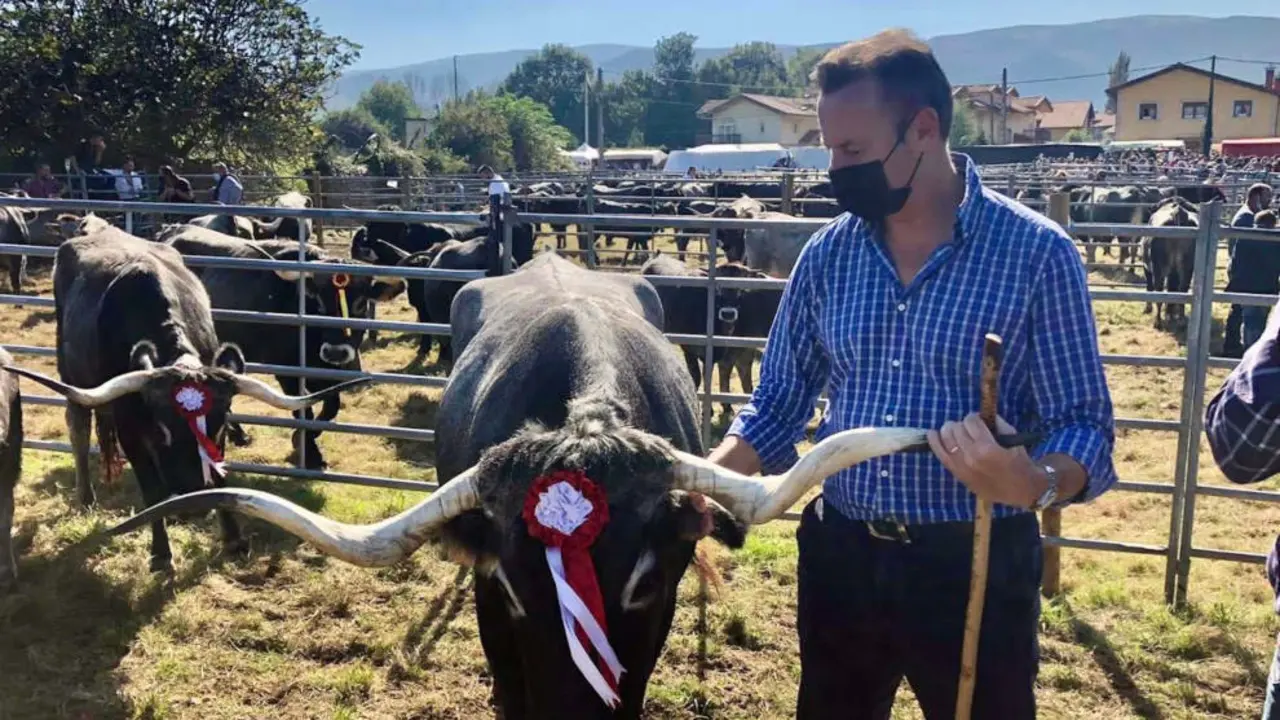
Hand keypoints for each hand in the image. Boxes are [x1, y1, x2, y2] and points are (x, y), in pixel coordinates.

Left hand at [927, 413, 1045, 508]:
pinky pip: (940, 455)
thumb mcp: (1013, 438)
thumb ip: (996, 423)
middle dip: (962, 424)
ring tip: (955, 431)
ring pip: (945, 439)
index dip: (974, 418)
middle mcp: (970, 457)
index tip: (977, 420)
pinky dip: (934, 442)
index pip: (970, 421)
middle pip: (955, 429)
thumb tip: (980, 415)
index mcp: (986, 447)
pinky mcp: (957, 474)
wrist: (1022, 490)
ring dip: (949, 431)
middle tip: (968, 428)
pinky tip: (932, 434)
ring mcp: (961, 466)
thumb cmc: (1020, 463)